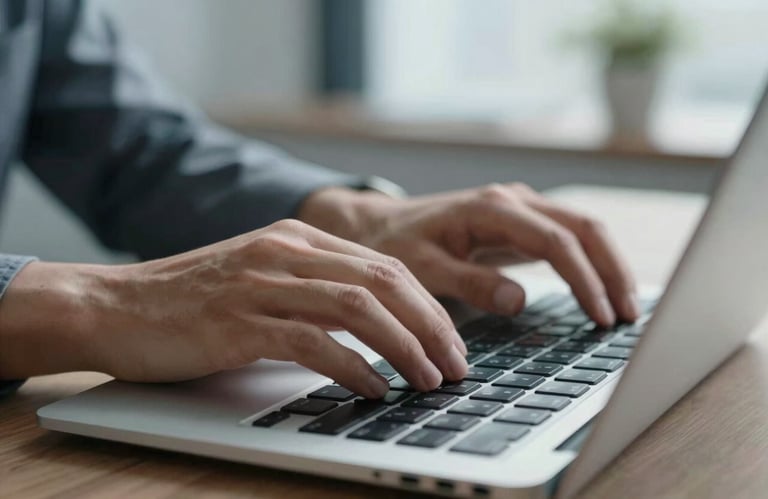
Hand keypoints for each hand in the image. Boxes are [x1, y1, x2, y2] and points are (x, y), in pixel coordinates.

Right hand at [0, 220, 467, 395]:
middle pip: (384, 281)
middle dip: (431, 327)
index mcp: (297, 239)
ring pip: (357, 308)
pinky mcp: (237, 321)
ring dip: (403, 348)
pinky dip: (352, 367)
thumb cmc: (190, 302)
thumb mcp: (262, 280)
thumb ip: (312, 292)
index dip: (428, 307)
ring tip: (427, 380)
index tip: (451, 342)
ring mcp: (261, 282)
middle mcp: (285, 251)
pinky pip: (311, 341)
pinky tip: (372, 389)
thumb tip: (374, 329)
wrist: (113, 306)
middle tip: (454, 365)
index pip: (385, 266)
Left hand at [301, 184, 638, 325]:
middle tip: (628, 317)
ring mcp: (519, 208)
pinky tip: (599, 291)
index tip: (600, 318)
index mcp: (491, 208)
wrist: (377, 227)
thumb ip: (469, 283)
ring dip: (607, 266)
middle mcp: (512, 201)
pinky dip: (589, 263)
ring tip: (624, 308)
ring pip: (581, 230)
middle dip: (611, 271)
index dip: (584, 280)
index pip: (556, 242)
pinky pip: (566, 238)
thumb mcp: (422, 269)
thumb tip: (521, 300)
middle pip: (583, 228)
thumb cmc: (395, 247)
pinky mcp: (519, 223)